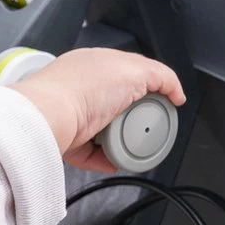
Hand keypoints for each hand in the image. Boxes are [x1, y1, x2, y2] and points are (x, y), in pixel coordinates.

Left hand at [12, 48, 185, 171]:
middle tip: (149, 127)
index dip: (151, 86)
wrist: (50, 115)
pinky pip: (91, 153)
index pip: (130, 71)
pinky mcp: (68, 139)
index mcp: (96, 63)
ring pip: (107, 130)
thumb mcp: (135, 70)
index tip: (167, 103)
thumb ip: (160, 76)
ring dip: (121, 140)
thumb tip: (175, 91)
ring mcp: (74, 113)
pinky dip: (105, 158)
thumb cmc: (83, 87)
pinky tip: (115, 160)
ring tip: (132, 146)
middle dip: (135, 117)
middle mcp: (83, 87)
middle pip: (120, 105)